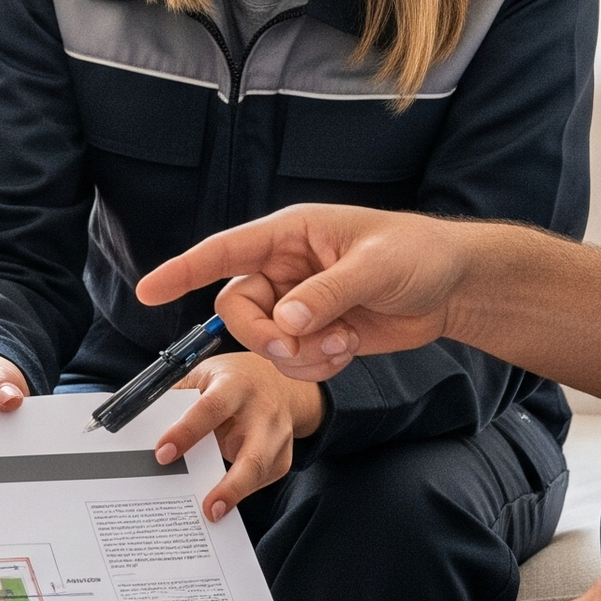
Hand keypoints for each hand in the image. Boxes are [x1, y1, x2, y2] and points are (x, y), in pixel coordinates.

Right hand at [136, 204, 463, 383]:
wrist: (452, 287)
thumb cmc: (416, 254)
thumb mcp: (374, 268)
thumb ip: (327, 294)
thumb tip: (287, 320)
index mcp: (290, 234)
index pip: (223, 251)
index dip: (182, 270)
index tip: (147, 290)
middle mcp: (285, 267)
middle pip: (237, 309)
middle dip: (264, 336)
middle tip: (302, 345)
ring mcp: (298, 302)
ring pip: (264, 341)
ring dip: (300, 355)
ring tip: (344, 343)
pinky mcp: (314, 332)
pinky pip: (292, 360)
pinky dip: (315, 366)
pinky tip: (348, 350)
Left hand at [152, 354, 324, 520]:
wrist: (276, 383)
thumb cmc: (230, 380)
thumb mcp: (203, 376)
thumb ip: (179, 398)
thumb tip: (141, 423)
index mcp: (235, 385)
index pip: (211, 409)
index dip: (186, 432)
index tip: (163, 455)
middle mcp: (262, 412)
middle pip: (252, 454)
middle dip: (230, 484)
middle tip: (207, 508)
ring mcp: (277, 437)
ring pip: (260, 472)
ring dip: (236, 494)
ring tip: (212, 513)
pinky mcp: (282, 457)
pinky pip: (261, 481)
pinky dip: (240, 494)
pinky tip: (221, 501)